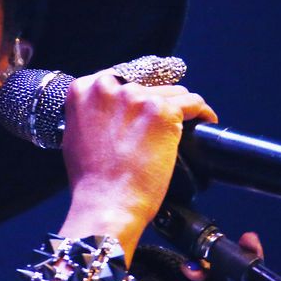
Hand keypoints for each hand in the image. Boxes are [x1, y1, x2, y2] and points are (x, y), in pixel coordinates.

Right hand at [60, 72, 216, 243]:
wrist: (106, 202)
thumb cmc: (91, 180)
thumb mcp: (75, 135)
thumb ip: (92, 113)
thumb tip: (111, 110)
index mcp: (84, 89)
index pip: (119, 78)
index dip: (135, 93)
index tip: (144, 104)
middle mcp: (108, 87)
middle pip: (147, 85)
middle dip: (156, 103)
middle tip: (160, 125)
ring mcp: (136, 97)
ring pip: (172, 93)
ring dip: (179, 108)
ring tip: (187, 124)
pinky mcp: (162, 112)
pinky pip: (193, 103)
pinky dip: (202, 112)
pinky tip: (205, 121)